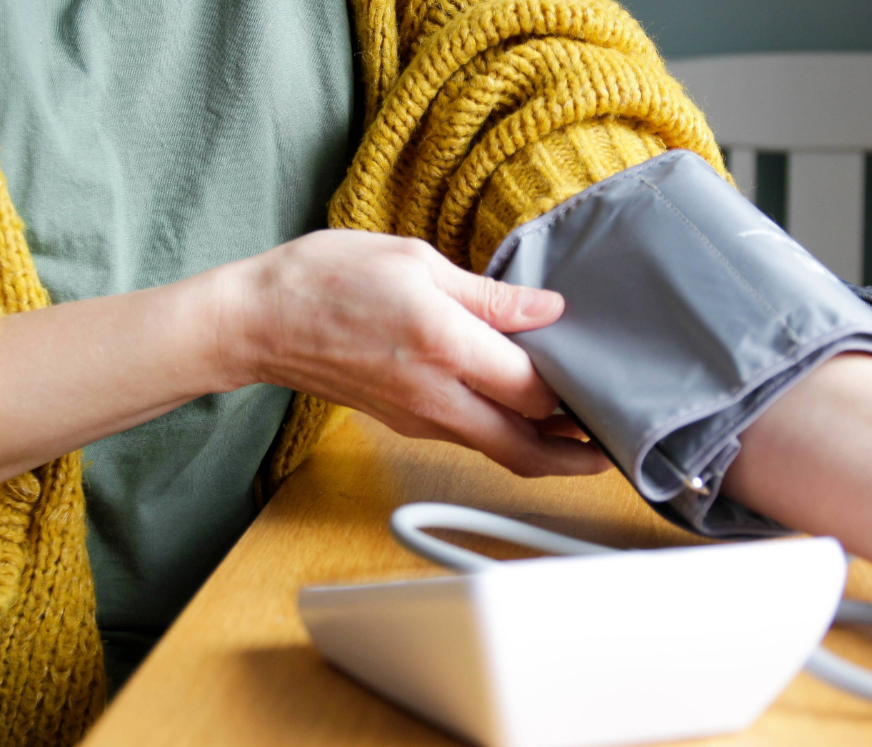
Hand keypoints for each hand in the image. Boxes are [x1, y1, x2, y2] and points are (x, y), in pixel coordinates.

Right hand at [215, 229, 607, 477]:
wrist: (260, 321)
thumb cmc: (328, 278)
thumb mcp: (415, 261)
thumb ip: (488, 295)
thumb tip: (547, 311)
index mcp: (444, 346)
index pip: (533, 389)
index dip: (577, 394)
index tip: (606, 383)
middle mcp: (435, 396)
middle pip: (524, 447)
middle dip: (575, 455)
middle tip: (611, 449)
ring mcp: (419, 419)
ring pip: (498, 451)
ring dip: (545, 451)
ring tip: (582, 436)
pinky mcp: (405, 424)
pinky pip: (470, 439)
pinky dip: (506, 436)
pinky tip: (523, 415)